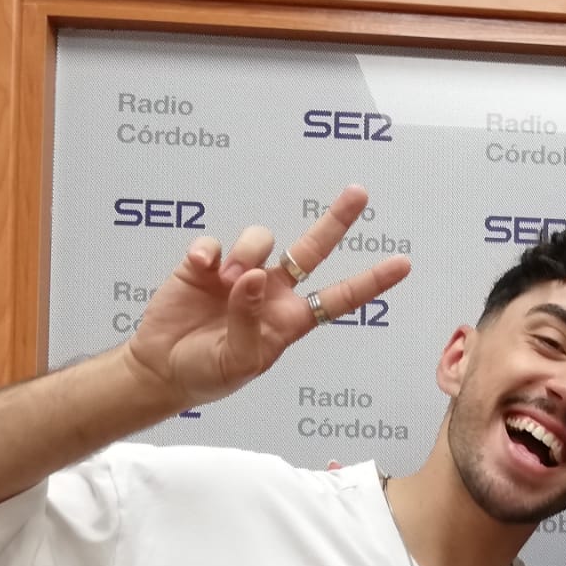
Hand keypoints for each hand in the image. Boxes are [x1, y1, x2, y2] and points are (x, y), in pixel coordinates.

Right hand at [124, 185, 410, 411]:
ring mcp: (239, 274)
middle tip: (360, 193)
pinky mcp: (204, 265)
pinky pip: (214, 242)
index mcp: (290, 319)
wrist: (162, 368)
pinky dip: (208, 252)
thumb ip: (249, 320)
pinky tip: (200, 268)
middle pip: (311, 249)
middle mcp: (272, 291)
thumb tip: (254, 278)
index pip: (339, 298)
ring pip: (260, 239)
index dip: (370, 282)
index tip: (403, 264)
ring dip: (247, 255)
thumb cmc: (209, 372)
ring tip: (227, 284)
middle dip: (336, 220)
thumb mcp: (239, 360)